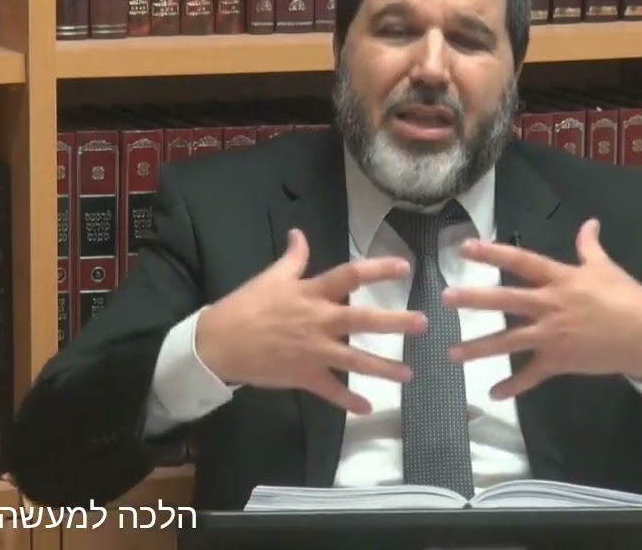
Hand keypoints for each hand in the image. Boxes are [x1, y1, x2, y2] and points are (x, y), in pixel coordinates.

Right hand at [195, 228, 423, 413]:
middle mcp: (319, 321)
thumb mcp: (271, 277)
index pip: (350, 276)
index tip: (405, 268)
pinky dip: (349, 401)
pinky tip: (367, 408)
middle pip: (362, 319)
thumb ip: (293, 258)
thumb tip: (300, 233)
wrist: (219, 343)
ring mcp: (314, 351)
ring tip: (408, 374)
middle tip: (422, 323)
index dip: (378, 270)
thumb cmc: (246, 306)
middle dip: (394, 322)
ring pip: (355, 360)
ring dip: (383, 368)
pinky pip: (331, 391)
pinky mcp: (304, 376)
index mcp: (312, 293)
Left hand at [442, 218, 641, 398]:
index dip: (493, 253)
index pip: (521, 262)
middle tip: (445, 298)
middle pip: (506, 301)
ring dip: (480, 348)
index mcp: (561, 280)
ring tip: (452, 353)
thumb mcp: (607, 269)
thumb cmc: (628, 299)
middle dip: (475, 299)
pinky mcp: (560, 361)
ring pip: (510, 342)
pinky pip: (532, 376)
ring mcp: (553, 335)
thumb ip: (590, 247)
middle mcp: (551, 306)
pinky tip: (493, 393)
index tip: (466, 247)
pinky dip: (513, 386)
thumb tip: (589, 222)